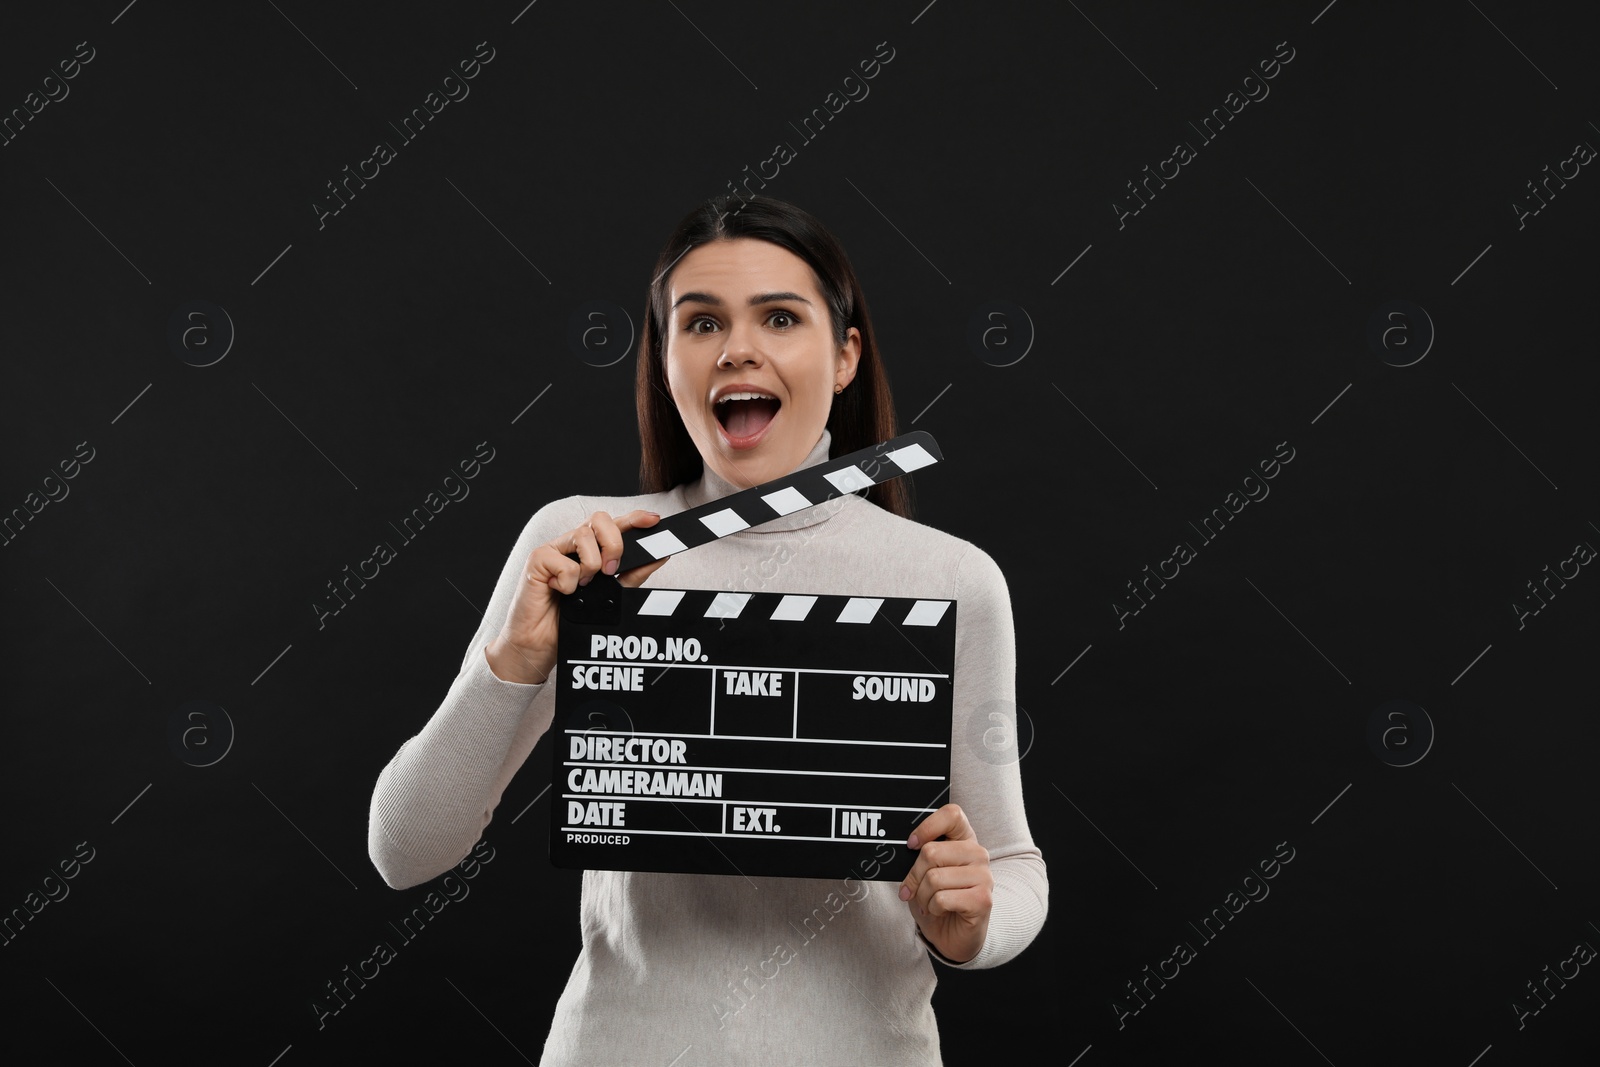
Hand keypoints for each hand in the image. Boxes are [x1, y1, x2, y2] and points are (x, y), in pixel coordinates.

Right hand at [485, 509, 669, 683]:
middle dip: (614, 543)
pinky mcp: (538, 559)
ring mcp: (554, 549)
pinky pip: (564, 562)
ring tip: (582, 586)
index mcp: (590, 549)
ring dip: (591, 566)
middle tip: (612, 570)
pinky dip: (568, 583)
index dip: (634, 518)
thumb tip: (659, 556)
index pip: (613, 524)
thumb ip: (632, 574)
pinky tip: (559, 592)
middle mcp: (572, 545)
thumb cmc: (570, 618)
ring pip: (583, 536)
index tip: (654, 520)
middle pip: (600, 519)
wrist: (542, 643)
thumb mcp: (611, 595)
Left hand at [898, 803, 992, 963]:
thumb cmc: (937, 899)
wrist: (953, 935)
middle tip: (913, 889)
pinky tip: (941, 911)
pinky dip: (932, 908)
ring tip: (929, 902)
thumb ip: (919, 855)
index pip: (952, 814)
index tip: (911, 844)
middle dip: (914, 875)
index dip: (927, 827)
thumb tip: (905, 847)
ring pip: (934, 878)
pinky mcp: (983, 899)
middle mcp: (978, 854)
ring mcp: (984, 876)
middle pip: (932, 851)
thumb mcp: (924, 872)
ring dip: (923, 896)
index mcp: (965, 839)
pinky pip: (941, 898)